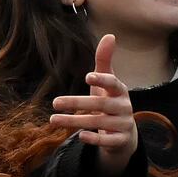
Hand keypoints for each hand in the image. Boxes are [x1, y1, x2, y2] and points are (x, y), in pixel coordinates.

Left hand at [50, 34, 138, 176]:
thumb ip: (105, 61)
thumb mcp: (107, 83)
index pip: (114, 83)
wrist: (124, 133)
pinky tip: (79, 136)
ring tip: (53, 119)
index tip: (87, 77)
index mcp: (120, 91)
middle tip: (54, 102)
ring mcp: (123, 124)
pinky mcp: (120, 140)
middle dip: (76, 103)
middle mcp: (124, 106)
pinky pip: (108, 141)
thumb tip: (110, 35)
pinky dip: (94, 139)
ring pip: (99, 123)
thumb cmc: (110, 101)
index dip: (102, 80)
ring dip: (75, 121)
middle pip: (100, 104)